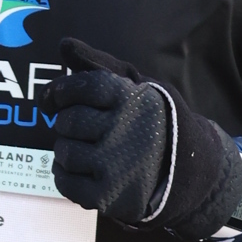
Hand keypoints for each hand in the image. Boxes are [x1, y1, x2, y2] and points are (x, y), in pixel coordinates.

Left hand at [43, 39, 241, 241]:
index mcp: (133, 100)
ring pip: (64, 151)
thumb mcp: (138, 88)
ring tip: (87, 151)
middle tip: (83, 130)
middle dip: (68, 124)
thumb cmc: (154, 124)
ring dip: (68, 151)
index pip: (81, 87)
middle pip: (68, 120)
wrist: (188, 172)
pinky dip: (65, 176)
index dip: (59, 92)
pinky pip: (65, 182)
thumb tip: (64, 44)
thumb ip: (100, 65)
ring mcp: (117, 166)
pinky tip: (82, 171)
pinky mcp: (109, 196)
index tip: (53, 100)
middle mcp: (126, 131)